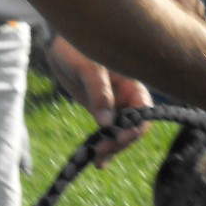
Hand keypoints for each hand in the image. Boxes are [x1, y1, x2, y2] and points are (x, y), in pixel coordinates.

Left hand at [41, 32, 151, 163]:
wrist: (62, 45)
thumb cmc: (78, 46)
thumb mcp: (88, 68)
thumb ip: (98, 92)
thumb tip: (105, 123)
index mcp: (131, 84)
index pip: (143, 110)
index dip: (135, 127)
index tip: (119, 138)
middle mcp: (126, 96)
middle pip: (133, 127)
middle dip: (120, 142)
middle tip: (100, 152)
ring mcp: (113, 105)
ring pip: (119, 132)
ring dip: (111, 147)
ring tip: (96, 160)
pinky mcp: (99, 110)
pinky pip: (106, 131)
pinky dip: (102, 145)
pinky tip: (95, 160)